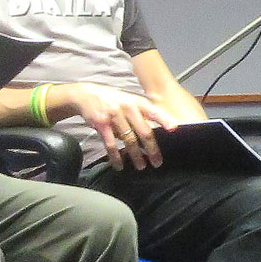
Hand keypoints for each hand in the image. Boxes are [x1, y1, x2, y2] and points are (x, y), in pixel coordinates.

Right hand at [62, 82, 176, 168]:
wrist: (86, 95)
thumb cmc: (112, 100)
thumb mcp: (129, 101)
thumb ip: (142, 114)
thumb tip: (155, 133)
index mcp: (137, 102)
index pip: (154, 111)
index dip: (165, 119)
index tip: (174, 129)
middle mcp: (127, 107)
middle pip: (144, 131)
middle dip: (152, 149)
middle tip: (157, 162)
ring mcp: (114, 116)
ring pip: (129, 140)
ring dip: (136, 156)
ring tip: (141, 166)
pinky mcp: (102, 124)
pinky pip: (111, 144)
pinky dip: (116, 157)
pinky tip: (120, 165)